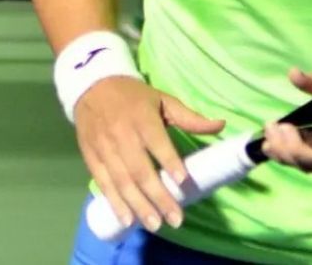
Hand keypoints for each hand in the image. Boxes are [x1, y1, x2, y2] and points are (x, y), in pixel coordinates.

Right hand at [74, 76, 224, 232]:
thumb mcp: (162, 99)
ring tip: (155, 225)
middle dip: (158, 196)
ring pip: (122, 181)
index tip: (183, 182)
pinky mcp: (91, 157)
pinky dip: (115, 202)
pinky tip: (127, 220)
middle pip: (140, 169)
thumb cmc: (133, 96)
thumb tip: (221, 125)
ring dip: (138, 205)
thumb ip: (190, 117)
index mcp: (142, 118)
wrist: (91, 86)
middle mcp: (122, 134)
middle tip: (175, 219)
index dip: (169, 162)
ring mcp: (104, 147)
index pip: (157, 142)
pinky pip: (103, 183)